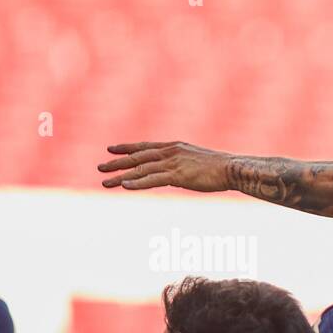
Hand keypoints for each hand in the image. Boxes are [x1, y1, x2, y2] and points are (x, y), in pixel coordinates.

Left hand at [98, 141, 229, 191]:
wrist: (232, 168)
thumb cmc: (220, 168)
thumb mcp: (198, 162)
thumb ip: (183, 165)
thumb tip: (177, 174)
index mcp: (174, 146)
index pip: (144, 146)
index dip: (127, 147)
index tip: (111, 149)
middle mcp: (169, 152)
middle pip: (137, 157)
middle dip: (117, 163)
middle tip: (100, 168)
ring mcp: (172, 163)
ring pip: (140, 169)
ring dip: (121, 176)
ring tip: (105, 182)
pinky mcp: (177, 175)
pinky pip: (152, 180)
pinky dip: (137, 183)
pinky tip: (124, 187)